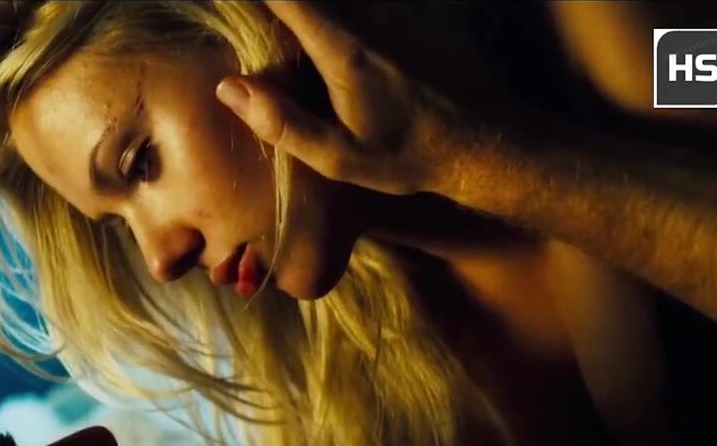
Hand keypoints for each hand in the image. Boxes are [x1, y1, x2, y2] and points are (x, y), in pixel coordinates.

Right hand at [215, 1, 477, 196]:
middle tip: (261, 21)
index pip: (288, 0)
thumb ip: (282, 123)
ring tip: (291, 26)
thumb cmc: (410, 156)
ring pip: (346, 3)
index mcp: (344, 51)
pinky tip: (357, 74)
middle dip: (285, 8)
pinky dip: (354, 14)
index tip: (228, 2)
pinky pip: (374, 8)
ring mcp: (400, 13)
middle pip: (313, 0)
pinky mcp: (422, 14)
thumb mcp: (340, 158)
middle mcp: (373, 20)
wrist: (489, 143)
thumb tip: (229, 87)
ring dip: (315, 13)